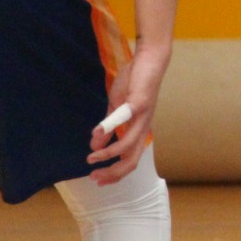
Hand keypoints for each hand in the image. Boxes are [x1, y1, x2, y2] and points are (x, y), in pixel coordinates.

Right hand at [87, 44, 168, 184]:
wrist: (149, 59)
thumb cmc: (134, 82)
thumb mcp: (116, 108)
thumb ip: (109, 127)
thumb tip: (95, 145)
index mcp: (138, 130)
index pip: (129, 159)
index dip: (115, 173)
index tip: (97, 180)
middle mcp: (143, 127)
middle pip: (132, 159)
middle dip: (113, 172)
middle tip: (94, 177)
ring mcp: (142, 115)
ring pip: (129, 143)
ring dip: (109, 153)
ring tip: (92, 155)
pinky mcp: (140, 101)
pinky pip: (125, 117)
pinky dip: (110, 126)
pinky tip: (97, 132)